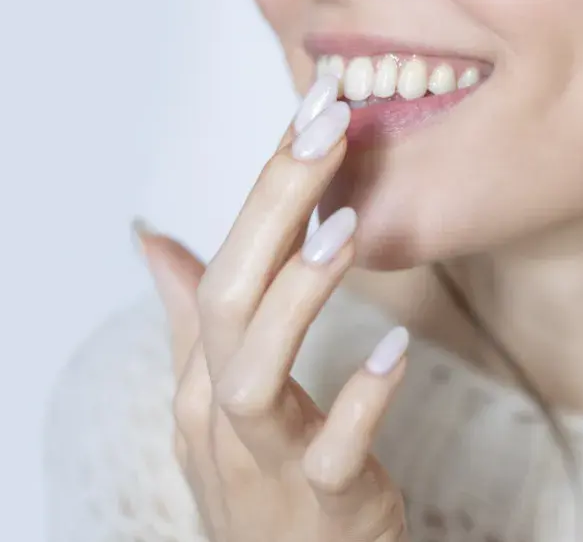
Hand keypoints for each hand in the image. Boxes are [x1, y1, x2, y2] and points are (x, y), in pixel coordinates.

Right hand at [135, 79, 409, 541]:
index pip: (227, 263)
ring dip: (296, 297)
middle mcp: (222, 412)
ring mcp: (266, 461)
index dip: (267, 185)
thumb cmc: (260, 477)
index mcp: (205, 374)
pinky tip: (396, 351)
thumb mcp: (219, 395)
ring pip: (257, 376)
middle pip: (229, 301)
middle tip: (327, 129)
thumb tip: (153, 237)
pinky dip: (361, 400)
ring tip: (343, 229)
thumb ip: (195, 317)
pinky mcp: (325, 504)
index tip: (314, 111)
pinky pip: (334, 452)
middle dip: (272, 209)